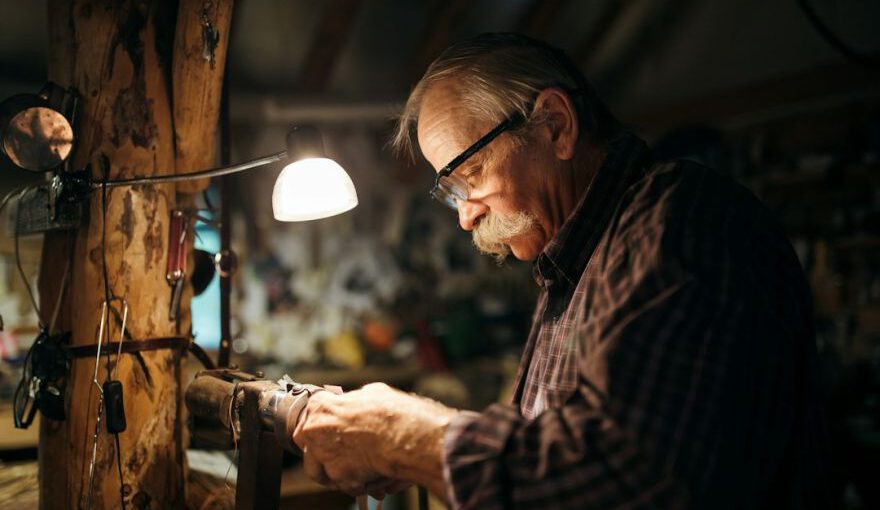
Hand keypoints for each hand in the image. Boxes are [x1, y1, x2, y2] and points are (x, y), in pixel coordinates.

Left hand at [293, 382, 456, 496]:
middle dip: (321, 449)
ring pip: (318, 470)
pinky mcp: (337, 476)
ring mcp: (323, 455)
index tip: (329, 430)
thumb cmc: (392, 412)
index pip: (309, 415)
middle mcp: (314, 429)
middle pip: (306, 444)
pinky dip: (357, 483)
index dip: (323, 424)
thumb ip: (357, 401)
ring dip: (335, 471)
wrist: (404, 435)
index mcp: (320, 406)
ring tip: (358, 467)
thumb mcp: (373, 393)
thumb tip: (360, 402)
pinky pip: (343, 484)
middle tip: (340, 451)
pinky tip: (372, 475)